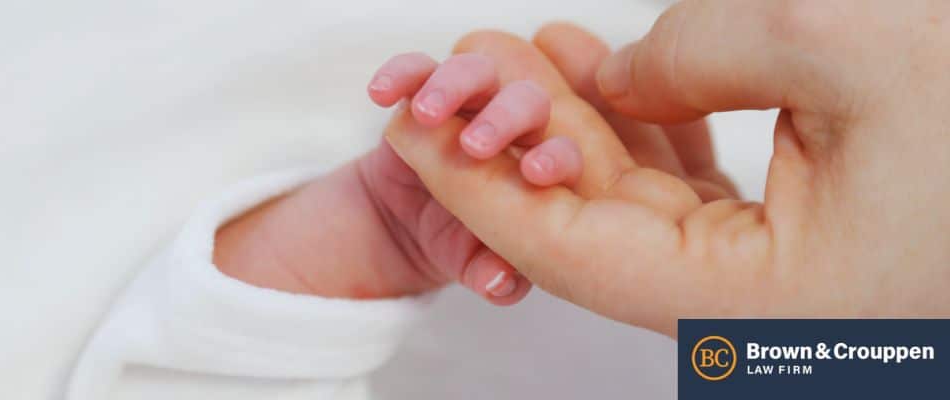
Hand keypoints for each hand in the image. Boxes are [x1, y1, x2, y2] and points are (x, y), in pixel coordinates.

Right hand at [214, 37, 594, 304]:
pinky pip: (416, 70)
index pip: (564, 152)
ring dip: (455, 84)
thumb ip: (491, 276)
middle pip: (528, 100)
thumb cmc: (459, 242)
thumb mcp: (471, 265)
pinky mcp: (423, 91)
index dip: (556, 159)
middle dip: (507, 116)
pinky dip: (402, 74)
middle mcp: (514, 125)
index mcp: (541, 165)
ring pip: (477, 72)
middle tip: (476, 146)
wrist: (405, 227)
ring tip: (426, 113)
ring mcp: (470, 103)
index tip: (535, 175)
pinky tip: (382, 94)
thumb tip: (501, 284)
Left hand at [386, 7, 949, 337]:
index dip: (478, 184)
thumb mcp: (846, 40)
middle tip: (437, 85)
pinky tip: (592, 76)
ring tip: (504, 62)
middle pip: (589, 232)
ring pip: (633, 208)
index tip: (410, 130)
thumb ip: (701, 55)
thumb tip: (622, 77)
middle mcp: (764, 305)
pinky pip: (683, 189)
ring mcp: (778, 272)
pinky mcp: (793, 232)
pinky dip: (631, 134)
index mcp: (771, 300)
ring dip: (564, 134)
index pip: (576, 251)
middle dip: (506, 152)